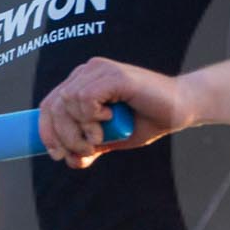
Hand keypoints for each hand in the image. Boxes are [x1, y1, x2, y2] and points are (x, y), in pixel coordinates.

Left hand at [39, 58, 197, 168]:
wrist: (182, 108)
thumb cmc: (148, 120)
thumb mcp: (112, 138)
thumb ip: (90, 145)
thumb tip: (69, 159)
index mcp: (83, 82)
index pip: (48, 105)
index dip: (47, 132)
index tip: (57, 154)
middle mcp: (88, 71)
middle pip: (54, 106)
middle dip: (65, 137)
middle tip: (87, 151)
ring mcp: (100, 70)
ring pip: (68, 103)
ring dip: (80, 129)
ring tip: (102, 136)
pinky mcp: (114, 75)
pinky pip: (85, 98)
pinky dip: (92, 115)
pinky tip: (109, 118)